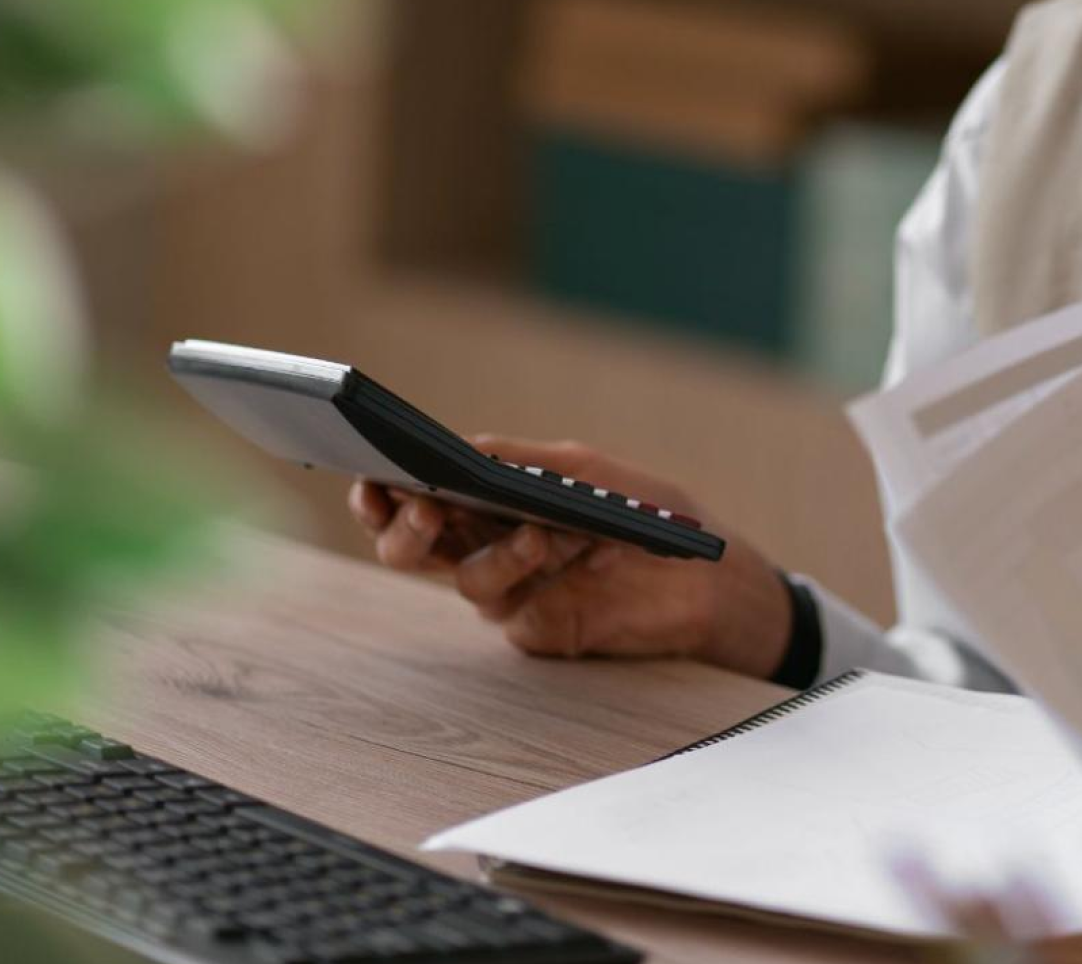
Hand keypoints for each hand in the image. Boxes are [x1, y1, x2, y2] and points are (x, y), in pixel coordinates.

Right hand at [349, 435, 795, 677]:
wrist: (707, 570)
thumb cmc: (644, 507)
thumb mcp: (583, 469)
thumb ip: (521, 460)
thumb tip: (465, 451)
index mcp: (483, 501)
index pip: (412, 498)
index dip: (380, 496)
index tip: (374, 483)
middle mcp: (485, 546)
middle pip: (414, 549)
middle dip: (407, 532)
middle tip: (425, 510)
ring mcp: (511, 591)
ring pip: (466, 580)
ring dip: (500, 552)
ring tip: (540, 532)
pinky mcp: (540, 630)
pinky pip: (518, 611)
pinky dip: (543, 579)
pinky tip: (575, 552)